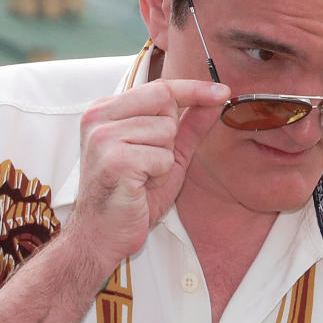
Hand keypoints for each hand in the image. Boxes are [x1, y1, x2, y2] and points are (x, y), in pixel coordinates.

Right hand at [65, 78, 228, 272]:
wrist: (102, 235)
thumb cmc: (132, 196)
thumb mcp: (167, 155)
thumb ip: (189, 126)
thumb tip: (216, 99)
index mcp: (106, 110)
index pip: (158, 86)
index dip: (193, 89)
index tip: (223, 90)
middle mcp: (98, 117)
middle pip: (164, 100)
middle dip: (171, 133)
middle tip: (151, 160)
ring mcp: (103, 137)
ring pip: (165, 130)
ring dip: (164, 159)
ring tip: (142, 177)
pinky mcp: (113, 160)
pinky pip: (161, 157)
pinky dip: (159, 175)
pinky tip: (139, 187)